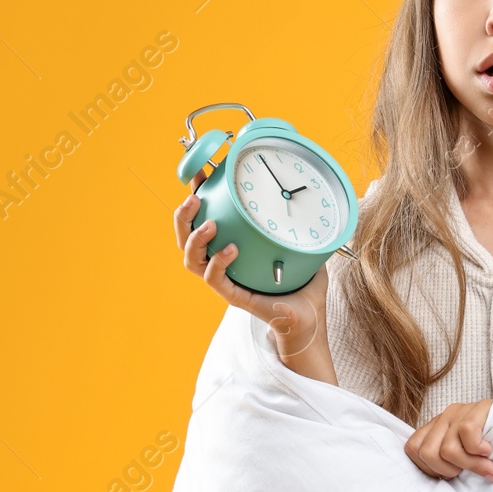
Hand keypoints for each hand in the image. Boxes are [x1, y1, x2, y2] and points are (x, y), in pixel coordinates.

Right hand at [175, 168, 335, 383]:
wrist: (309, 316)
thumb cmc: (301, 282)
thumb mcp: (298, 243)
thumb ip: (296, 219)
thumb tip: (306, 189)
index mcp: (228, 247)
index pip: (202, 220)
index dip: (197, 198)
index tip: (200, 175)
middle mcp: (219, 263)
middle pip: (184, 239)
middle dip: (183, 217)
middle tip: (194, 199)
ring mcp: (224, 281)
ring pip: (191, 261)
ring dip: (195, 239)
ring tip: (211, 224)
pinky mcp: (233, 297)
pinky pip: (215, 280)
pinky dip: (219, 263)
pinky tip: (231, 249)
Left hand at [406, 399, 492, 481]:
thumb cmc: (490, 446)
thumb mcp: (464, 459)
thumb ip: (449, 466)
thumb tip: (441, 490)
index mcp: (434, 429)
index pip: (412, 449)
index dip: (430, 468)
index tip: (451, 474)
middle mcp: (443, 418)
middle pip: (427, 453)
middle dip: (448, 470)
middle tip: (466, 470)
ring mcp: (458, 412)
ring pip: (447, 449)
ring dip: (468, 464)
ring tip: (483, 463)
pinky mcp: (476, 409)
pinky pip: (467, 434)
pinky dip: (479, 450)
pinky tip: (489, 450)